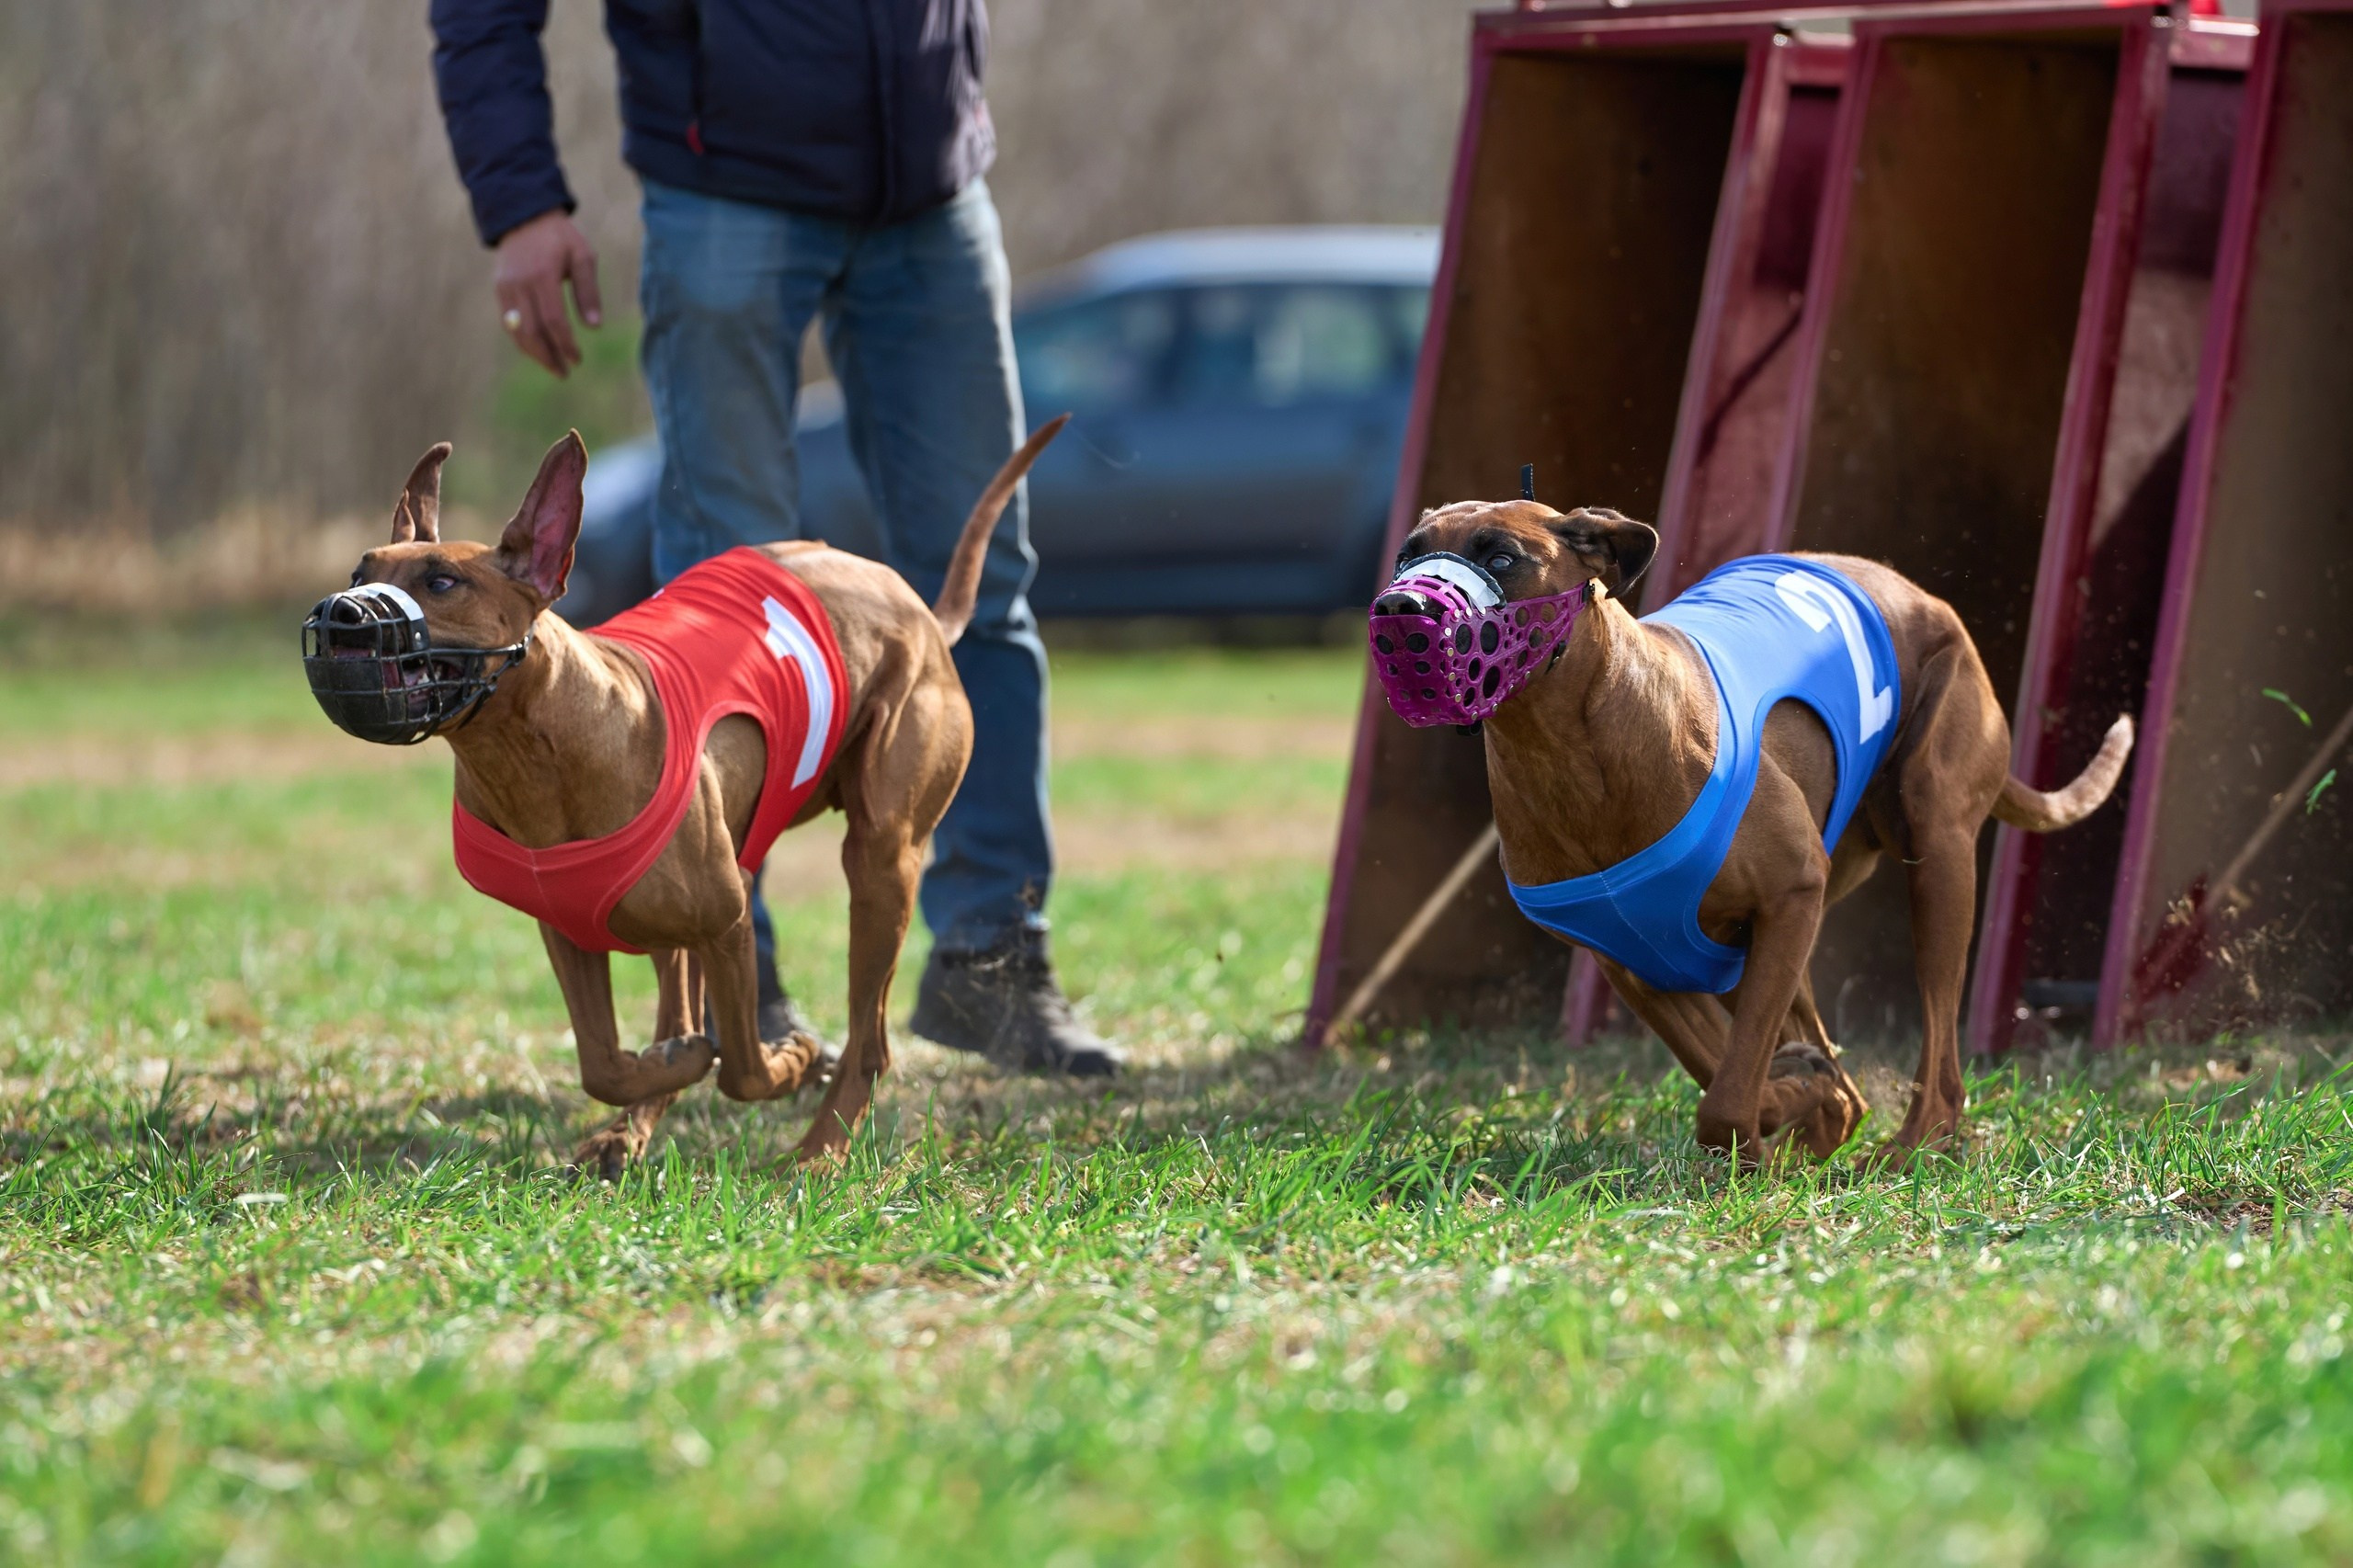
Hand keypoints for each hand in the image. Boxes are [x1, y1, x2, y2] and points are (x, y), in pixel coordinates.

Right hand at [493, 210, 602, 377]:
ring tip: (554, 367)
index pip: (553, 320)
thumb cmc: (560, 238)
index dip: (566, 343)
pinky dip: (522, 340)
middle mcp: (520, 283)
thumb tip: (595, 327)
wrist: (525, 216)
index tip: (578, 359)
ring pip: (517, 331)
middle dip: (549, 356)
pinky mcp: (499, 289)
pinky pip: (509, 322)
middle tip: (565, 373)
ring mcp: (506, 287)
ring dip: (535, 353)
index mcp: (542, 275)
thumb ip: (589, 291)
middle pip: (532, 331)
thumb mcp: (583, 256)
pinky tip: (538, 350)